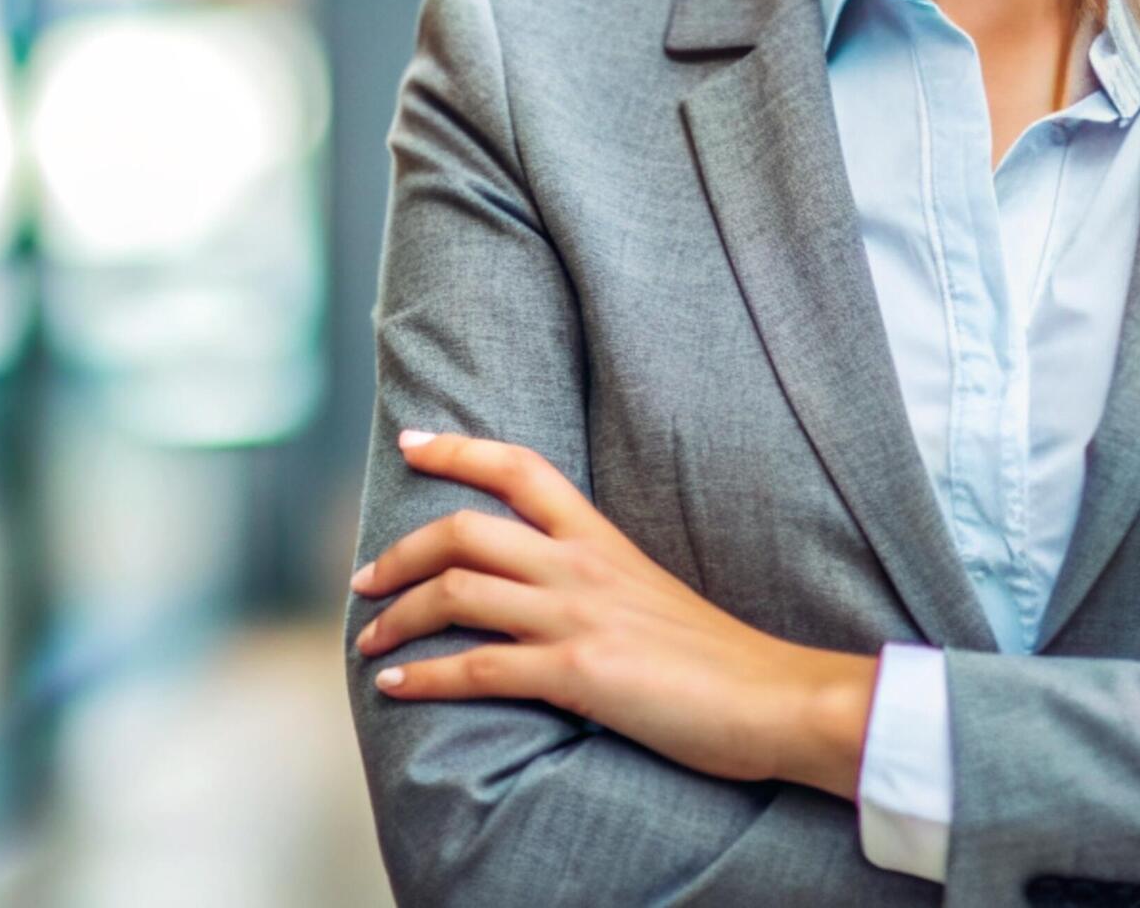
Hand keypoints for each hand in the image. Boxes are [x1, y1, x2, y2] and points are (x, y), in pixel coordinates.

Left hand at [353, 428, 880, 798]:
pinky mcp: (576, 674)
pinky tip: (397, 686)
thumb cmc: (718, 657)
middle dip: (399, 551)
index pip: (520, 466)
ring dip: (397, 617)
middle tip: (365, 578)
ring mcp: (576, 618)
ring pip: (457, 595)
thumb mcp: (650, 592)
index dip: (458, 448)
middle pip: (463, 530)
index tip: (412, 441)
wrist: (774, 698)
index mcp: (601, 539)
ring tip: (371, 639)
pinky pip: (478, 668)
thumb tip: (549, 588)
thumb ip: (599, 579)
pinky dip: (424, 676)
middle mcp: (580, 566)